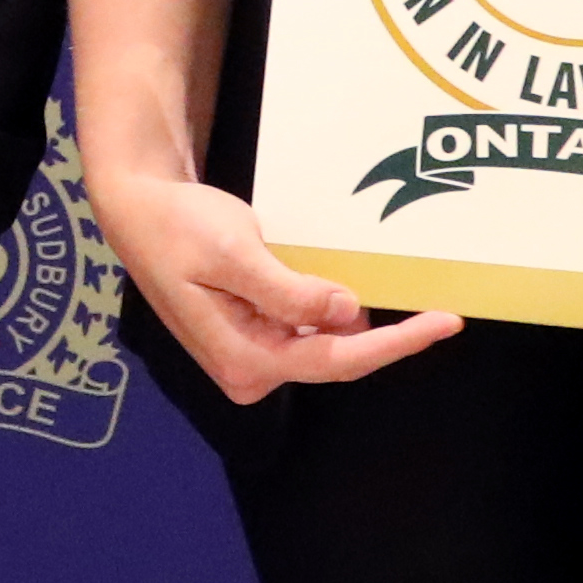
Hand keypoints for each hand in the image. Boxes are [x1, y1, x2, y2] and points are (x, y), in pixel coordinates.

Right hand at [83, 157, 457, 406]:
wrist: (139, 211)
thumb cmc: (178, 227)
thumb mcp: (234, 253)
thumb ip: (288, 291)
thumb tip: (347, 313)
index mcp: (244, 359)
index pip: (336, 360)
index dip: (394, 345)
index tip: (443, 324)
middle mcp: (250, 371)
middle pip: (335, 359)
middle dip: (384, 337)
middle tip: (439, 311)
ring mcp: (251, 356)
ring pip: (324, 344)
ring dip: (357, 321)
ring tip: (403, 296)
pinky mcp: (254, 336)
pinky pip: (306, 330)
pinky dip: (332, 310)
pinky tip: (351, 286)